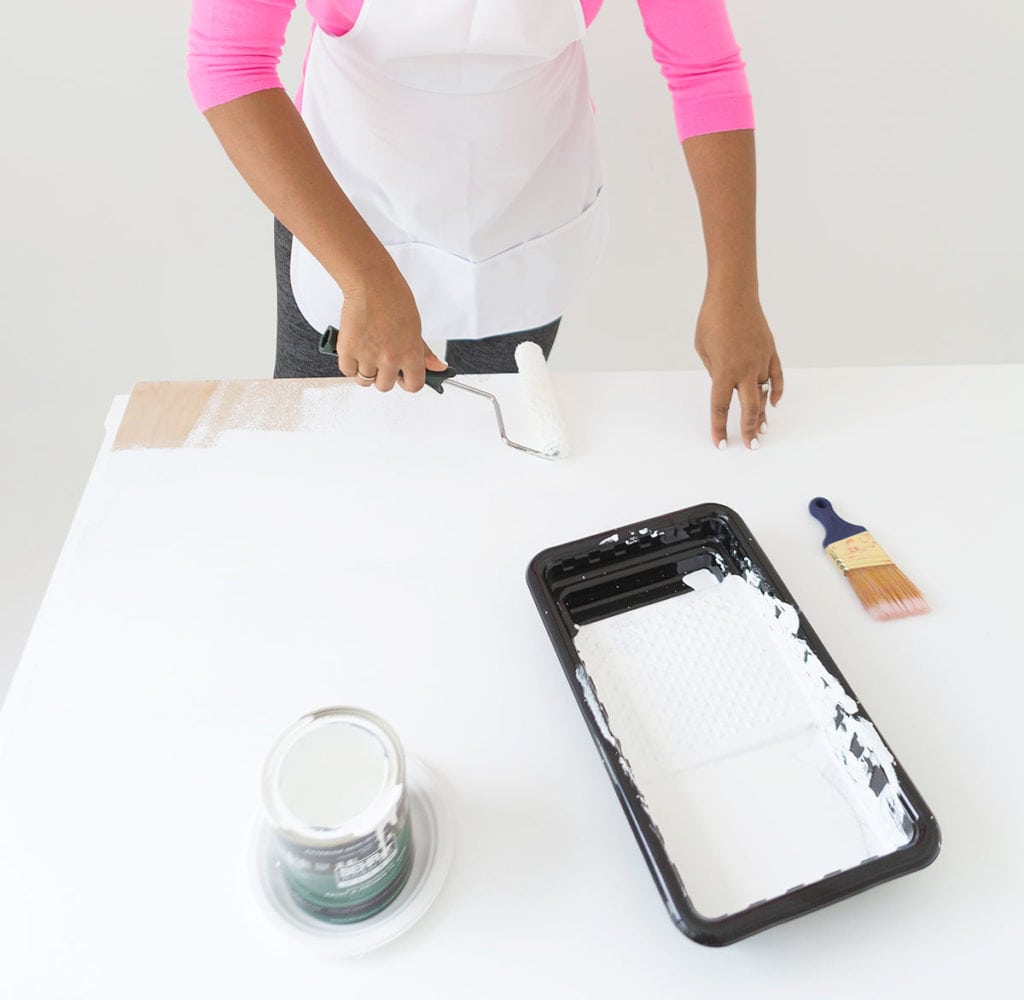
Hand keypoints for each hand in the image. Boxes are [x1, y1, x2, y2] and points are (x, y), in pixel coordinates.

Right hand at [335, 257, 446, 391]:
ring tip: (368, 351)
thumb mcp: (416, 327)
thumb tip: (438, 367)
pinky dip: (350, 364)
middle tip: (381, 359)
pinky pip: (348, 371)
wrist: (371, 283)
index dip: (407, 382)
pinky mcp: (347, 351)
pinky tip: (356, 350)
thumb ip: (423, 352)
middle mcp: (389, 359)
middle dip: (384, 376)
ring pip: (365, 381)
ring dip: (366, 370)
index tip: (403, 376)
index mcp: (410, 354)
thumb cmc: (394, 298)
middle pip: (385, 386)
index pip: (413, 385)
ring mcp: (367, 357)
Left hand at [694, 290, 783, 448]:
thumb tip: (727, 387)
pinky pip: (776, 376)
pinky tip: (774, 403)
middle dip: (750, 429)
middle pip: (749, 408)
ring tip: (762, 429)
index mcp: (723, 371)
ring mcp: (761, 360)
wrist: (733, 294)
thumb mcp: (703, 350)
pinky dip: (776, 390)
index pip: (720, 408)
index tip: (721, 444)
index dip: (719, 428)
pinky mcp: (770, 351)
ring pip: (763, 393)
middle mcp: (745, 369)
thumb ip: (715, 372)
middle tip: (752, 445)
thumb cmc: (712, 320)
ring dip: (762, 413)